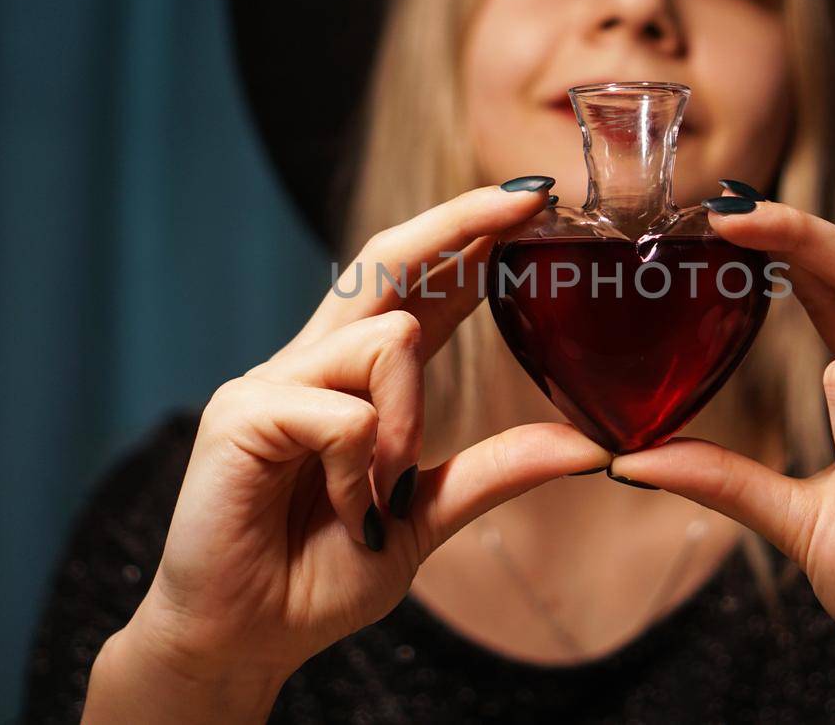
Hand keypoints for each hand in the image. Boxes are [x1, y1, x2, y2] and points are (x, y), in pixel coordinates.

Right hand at [86, 183, 610, 723]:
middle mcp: (316, 361)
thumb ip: (495, 470)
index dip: (473, 238)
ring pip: (393, 342)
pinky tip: (347, 513)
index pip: (424, 286)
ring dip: (410, 428)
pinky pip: (348, 414)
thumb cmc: (321, 574)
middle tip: (534, 194)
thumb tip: (590, 445)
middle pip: (390, 260)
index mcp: (359, 378)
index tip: (535, 202)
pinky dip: (361, 474)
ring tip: (381, 498)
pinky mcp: (244, 412)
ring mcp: (275, 380)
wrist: (245, 640)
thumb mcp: (428, 516)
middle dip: (463, 219)